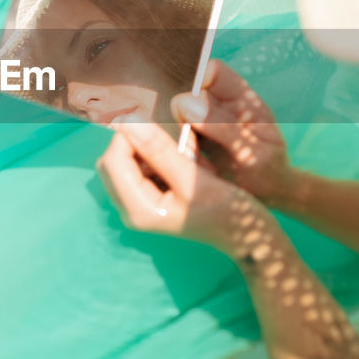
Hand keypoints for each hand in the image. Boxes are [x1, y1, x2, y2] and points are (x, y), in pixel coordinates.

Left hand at [96, 118, 272, 255]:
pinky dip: (157, 158)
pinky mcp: (149, 200)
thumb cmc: (227, 211)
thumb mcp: (195, 178)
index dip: (128, 136)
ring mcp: (138, 206)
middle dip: (138, 144)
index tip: (157, 123)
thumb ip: (160, 150)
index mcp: (138, 210)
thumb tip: (129, 123)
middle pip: (113, 162)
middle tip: (172, 140)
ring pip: (126, 163)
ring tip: (185, 154)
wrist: (246, 235)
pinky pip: (141, 169)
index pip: (112, 161)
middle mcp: (131, 211)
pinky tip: (184, 161)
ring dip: (150, 150)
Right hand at [170, 60, 293, 206]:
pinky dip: (184, 152)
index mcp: (242, 98)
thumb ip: (222, 126)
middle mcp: (222, 105)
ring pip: (180, 119)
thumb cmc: (268, 170)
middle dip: (185, 118)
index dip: (198, 80)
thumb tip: (186, 103)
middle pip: (190, 95)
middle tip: (195, 144)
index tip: (190, 108)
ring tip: (201, 162)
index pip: (214, 72)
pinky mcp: (197, 141)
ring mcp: (208, 122)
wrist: (269, 195)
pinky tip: (199, 167)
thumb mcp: (251, 151)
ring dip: (185, 140)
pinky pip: (180, 138)